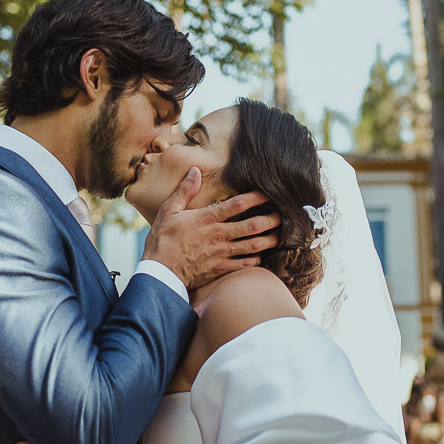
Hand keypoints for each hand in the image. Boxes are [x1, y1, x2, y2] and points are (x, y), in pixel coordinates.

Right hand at [142, 167, 280, 288]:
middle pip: (252, 226)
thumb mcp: (168, 210)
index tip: (268, 192)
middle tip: (283, 215)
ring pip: (253, 246)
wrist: (160, 272)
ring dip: (269, 240)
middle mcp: (219, 235)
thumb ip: (184, 190)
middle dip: (270, 219)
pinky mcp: (221, 268)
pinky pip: (244, 264)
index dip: (256, 197)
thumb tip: (194, 171)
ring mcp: (222, 253)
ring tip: (281, 235)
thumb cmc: (162, 240)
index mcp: (208, 219)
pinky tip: (262, 255)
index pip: (238, 204)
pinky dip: (256, 259)